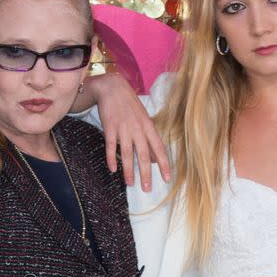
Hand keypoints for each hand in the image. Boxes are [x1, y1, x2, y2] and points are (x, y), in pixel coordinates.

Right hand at [84, 73, 171, 190]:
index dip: (164, 165)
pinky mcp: (110, 127)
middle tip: (147, 188)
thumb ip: (149, 140)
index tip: (167, 179)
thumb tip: (155, 160)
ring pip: (127, 153)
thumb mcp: (144, 120)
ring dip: (129, 170)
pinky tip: (113, 169)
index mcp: (148, 127)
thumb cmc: (130, 106)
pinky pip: (110, 146)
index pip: (159, 149)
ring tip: (131, 184)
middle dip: (146, 173)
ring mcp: (123, 129)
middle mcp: (138, 129)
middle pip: (143, 155)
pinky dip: (111, 158)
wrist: (112, 87)